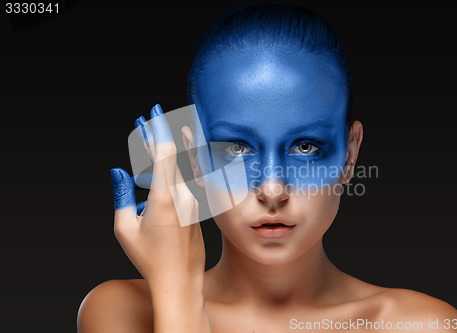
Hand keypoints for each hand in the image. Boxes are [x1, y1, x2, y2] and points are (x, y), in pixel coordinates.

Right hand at [110, 104, 204, 293]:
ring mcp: (193, 202)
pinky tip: (160, 178)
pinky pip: (183, 184)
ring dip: (162, 159)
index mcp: (165, 197)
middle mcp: (183, 196)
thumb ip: (122, 196)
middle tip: (144, 122)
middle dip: (155, 138)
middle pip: (170, 157)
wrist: (180, 280)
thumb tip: (118, 171)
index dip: (158, 130)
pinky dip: (171, 175)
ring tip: (145, 155)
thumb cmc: (149, 258)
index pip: (164, 152)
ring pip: (177, 171)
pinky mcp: (197, 209)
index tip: (152, 113)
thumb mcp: (125, 228)